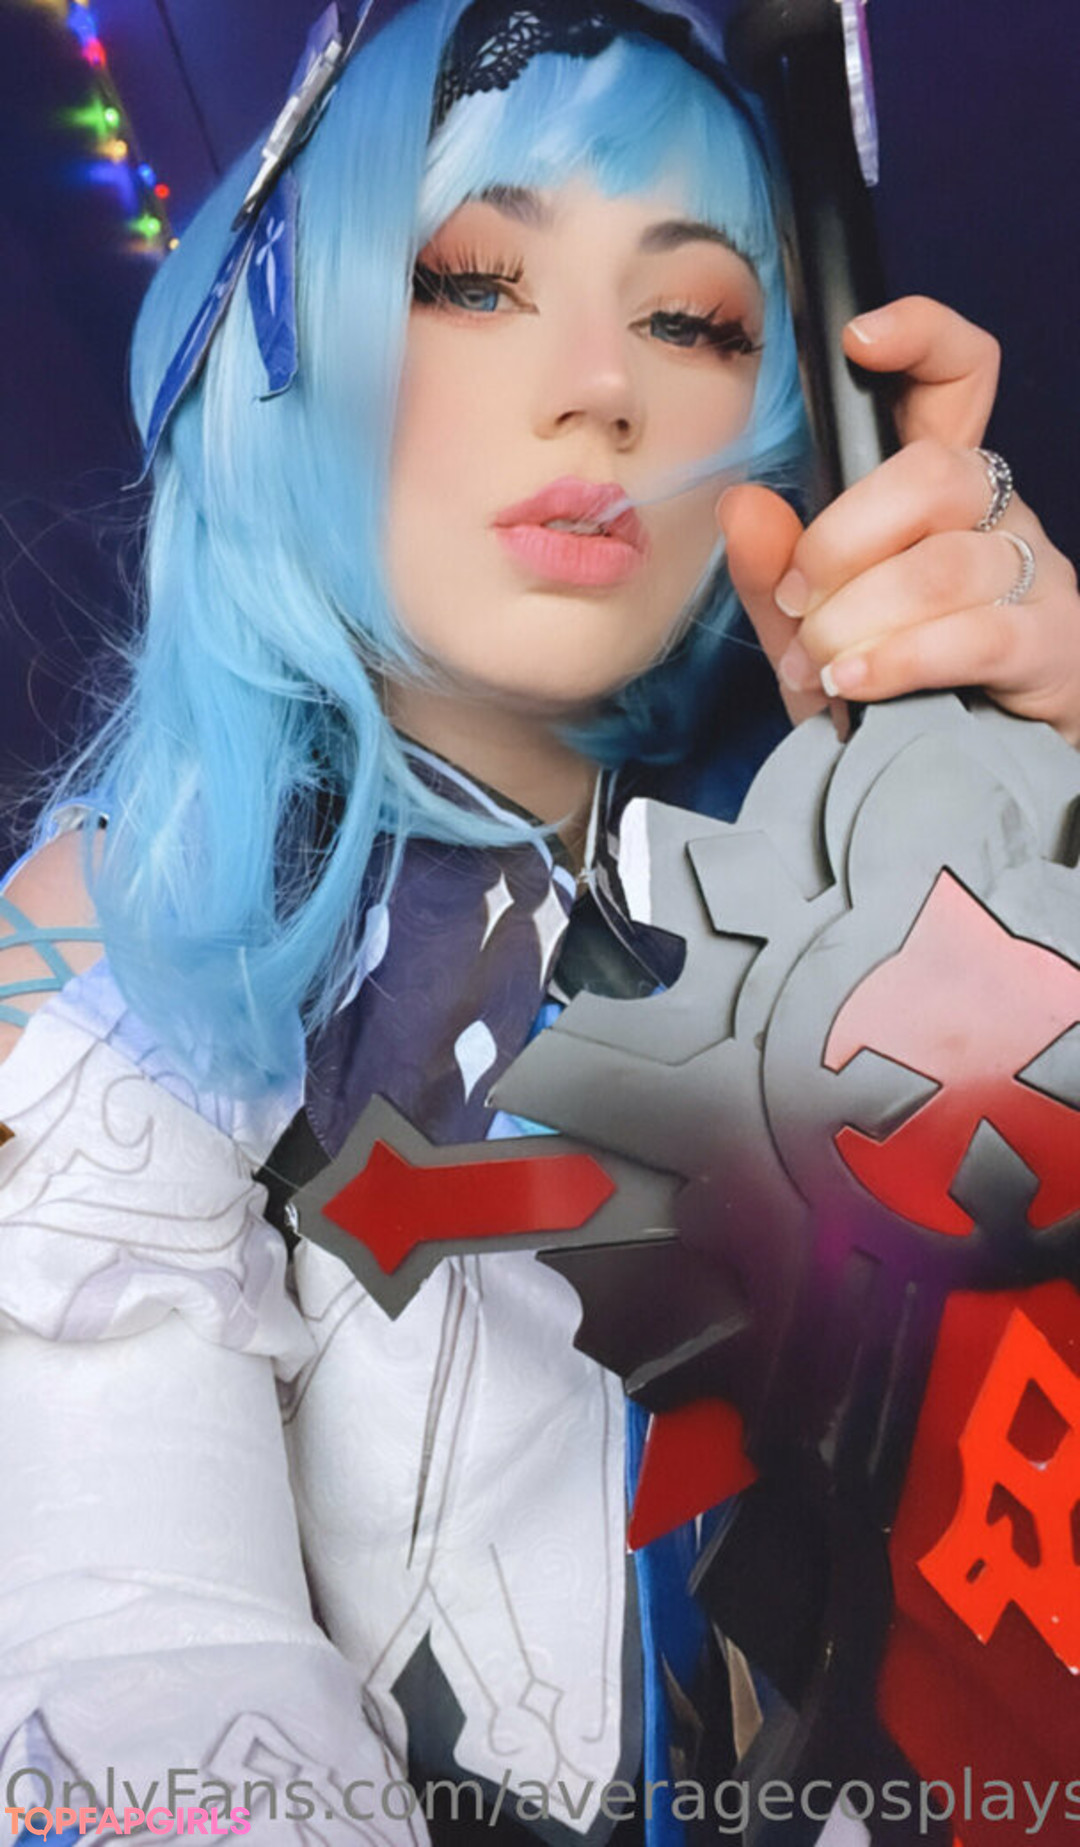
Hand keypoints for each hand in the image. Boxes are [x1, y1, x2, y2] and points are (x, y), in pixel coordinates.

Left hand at [719, 296, 1079, 742]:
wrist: (969, 777)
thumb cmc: (898, 691)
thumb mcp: (816, 636)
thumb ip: (776, 576)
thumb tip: (742, 505)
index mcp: (938, 494)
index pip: (957, 377)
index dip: (923, 337)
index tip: (860, 342)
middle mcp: (996, 516)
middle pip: (932, 473)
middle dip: (841, 542)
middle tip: (802, 605)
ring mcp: (1034, 576)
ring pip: (942, 565)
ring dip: (859, 620)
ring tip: (824, 664)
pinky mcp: (1053, 644)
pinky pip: (976, 634)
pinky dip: (900, 660)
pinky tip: (856, 683)